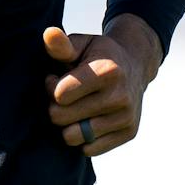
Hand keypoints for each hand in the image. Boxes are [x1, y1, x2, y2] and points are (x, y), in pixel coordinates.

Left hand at [43, 20, 156, 157]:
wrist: (135, 65)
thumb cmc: (98, 54)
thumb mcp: (81, 44)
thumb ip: (61, 44)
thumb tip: (49, 34)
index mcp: (107, 71)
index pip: (59, 95)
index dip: (50, 87)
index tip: (56, 78)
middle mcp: (120, 96)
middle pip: (61, 118)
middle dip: (54, 107)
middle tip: (64, 96)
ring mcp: (126, 117)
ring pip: (72, 137)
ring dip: (67, 125)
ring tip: (74, 108)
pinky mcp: (129, 133)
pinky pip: (89, 150)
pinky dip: (82, 138)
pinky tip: (86, 120)